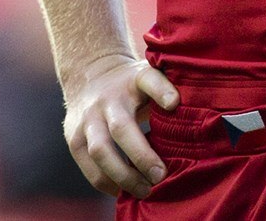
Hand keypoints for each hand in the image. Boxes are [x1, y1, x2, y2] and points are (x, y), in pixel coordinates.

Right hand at [62, 53, 179, 197]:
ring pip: (100, 151)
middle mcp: (107, 98)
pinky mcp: (73, 137)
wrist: (89, 75)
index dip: (162, 91)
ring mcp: (87, 118)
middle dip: (142, 156)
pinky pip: (89, 166)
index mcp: (132, 80)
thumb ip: (169, 92)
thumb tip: (192, 115)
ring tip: (145, 190)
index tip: (175, 104)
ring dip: (124, 176)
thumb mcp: (150, 77)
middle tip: (161, 176)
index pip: (148, 80)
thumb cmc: (131, 85)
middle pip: (121, 128)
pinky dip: (107, 183)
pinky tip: (124, 190)